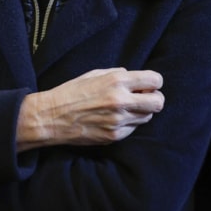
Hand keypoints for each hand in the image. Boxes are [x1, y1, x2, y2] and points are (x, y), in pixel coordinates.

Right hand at [16, 67, 163, 151]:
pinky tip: (114, 119)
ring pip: (147, 116)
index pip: (155, 80)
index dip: (154, 82)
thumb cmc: (72, 92)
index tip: (148, 85)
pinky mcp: (114, 136)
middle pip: (158, 102)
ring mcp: (118, 120)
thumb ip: (118, 74)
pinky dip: (128, 123)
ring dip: (141, 111)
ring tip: (125, 108)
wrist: (52, 117)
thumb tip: (137, 80)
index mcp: (116, 81)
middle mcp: (120, 101)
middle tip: (144, 98)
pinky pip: (133, 128)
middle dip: (154, 98)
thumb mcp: (94, 74)